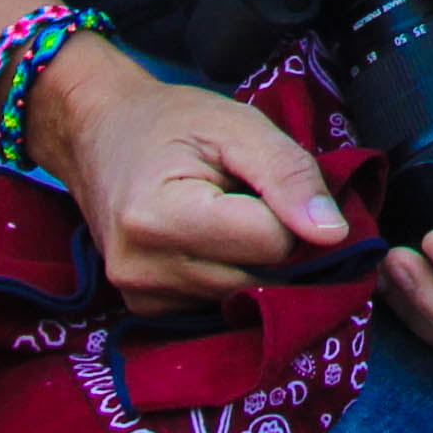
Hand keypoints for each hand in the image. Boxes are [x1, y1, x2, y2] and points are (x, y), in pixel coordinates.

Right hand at [40, 38, 357, 306]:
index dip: (287, 212)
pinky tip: (208, 239)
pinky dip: (227, 273)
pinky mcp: (145, 310)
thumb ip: (290, 174)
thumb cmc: (171, 121)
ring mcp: (140, 297)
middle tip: (248, 196)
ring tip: (225, 213)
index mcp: (161, 217)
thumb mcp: (238, 126)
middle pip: (260, 278)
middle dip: (273, 240)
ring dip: (251, 259)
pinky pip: (218, 304)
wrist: (99, 133)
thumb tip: (334, 234)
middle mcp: (144, 270)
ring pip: (243, 295)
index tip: (265, 183)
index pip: (272, 243)